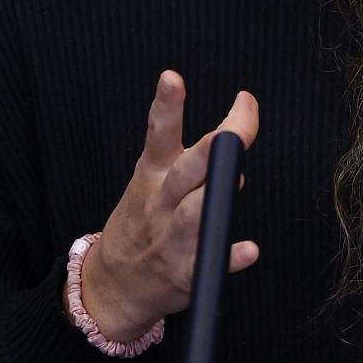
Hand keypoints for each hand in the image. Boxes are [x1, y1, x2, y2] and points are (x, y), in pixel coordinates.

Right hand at [74, 71, 259, 340]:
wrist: (113, 285)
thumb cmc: (142, 222)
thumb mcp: (150, 180)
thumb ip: (187, 156)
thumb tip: (234, 130)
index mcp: (153, 174)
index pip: (159, 133)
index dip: (167, 104)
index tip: (171, 77)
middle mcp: (161, 202)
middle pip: (185, 172)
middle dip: (208, 151)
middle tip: (228, 131)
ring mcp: (171, 238)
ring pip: (192, 215)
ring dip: (214, 198)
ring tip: (238, 180)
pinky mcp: (185, 273)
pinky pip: (211, 264)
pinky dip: (231, 257)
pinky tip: (249, 250)